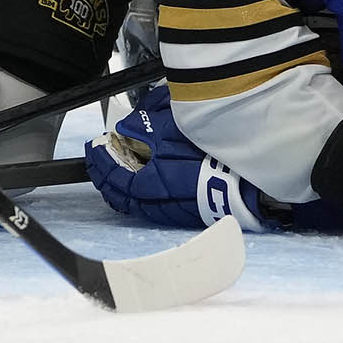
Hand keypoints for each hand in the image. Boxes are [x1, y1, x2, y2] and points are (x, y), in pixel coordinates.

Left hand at [84, 84, 252, 229]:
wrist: (248, 184)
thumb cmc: (211, 155)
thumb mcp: (175, 129)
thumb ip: (146, 127)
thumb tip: (125, 128)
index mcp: (145, 184)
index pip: (110, 174)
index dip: (99, 159)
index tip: (94, 146)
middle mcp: (151, 203)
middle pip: (118, 193)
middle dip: (106, 174)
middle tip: (100, 158)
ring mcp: (167, 212)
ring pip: (133, 201)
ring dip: (122, 185)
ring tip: (120, 169)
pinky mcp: (183, 214)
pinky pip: (150, 205)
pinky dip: (141, 192)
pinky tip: (146, 181)